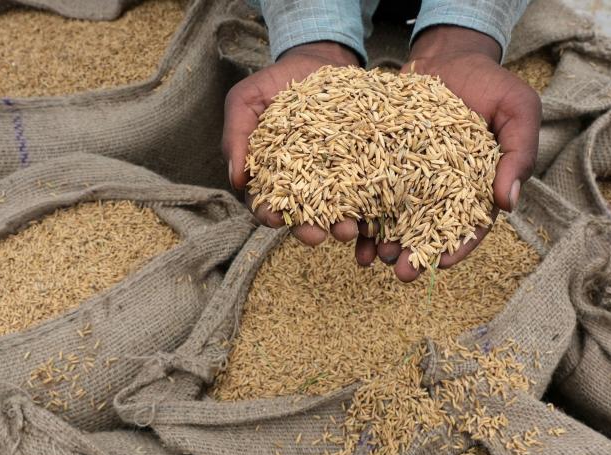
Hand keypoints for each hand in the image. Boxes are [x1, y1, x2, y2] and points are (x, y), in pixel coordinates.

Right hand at [222, 41, 361, 245]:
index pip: (266, 203)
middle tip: (316, 236)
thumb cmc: (276, 82)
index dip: (269, 214)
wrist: (320, 60)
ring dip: (340, 225)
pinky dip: (370, 207)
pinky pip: (367, 192)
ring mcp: (334, 178)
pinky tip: (374, 216)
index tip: (275, 220)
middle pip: (303, 215)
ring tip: (348, 230)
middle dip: (308, 229)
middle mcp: (303, 184)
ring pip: (337, 210)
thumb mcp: (246, 100)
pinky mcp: (361, 169)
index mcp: (271, 175)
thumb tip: (236, 179)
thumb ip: (236, 135)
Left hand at [356, 25, 541, 281]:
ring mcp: (412, 179)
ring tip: (372, 259)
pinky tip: (350, 229)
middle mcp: (444, 191)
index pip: (471, 226)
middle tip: (400, 272)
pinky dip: (361, 212)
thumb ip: (518, 153)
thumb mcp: (518, 109)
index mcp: (478, 187)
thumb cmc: (491, 82)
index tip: (441, 263)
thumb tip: (508, 204)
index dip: (457, 247)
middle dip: (414, 255)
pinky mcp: (384, 163)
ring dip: (384, 242)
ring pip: (396, 218)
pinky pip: (370, 192)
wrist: (449, 55)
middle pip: (428, 231)